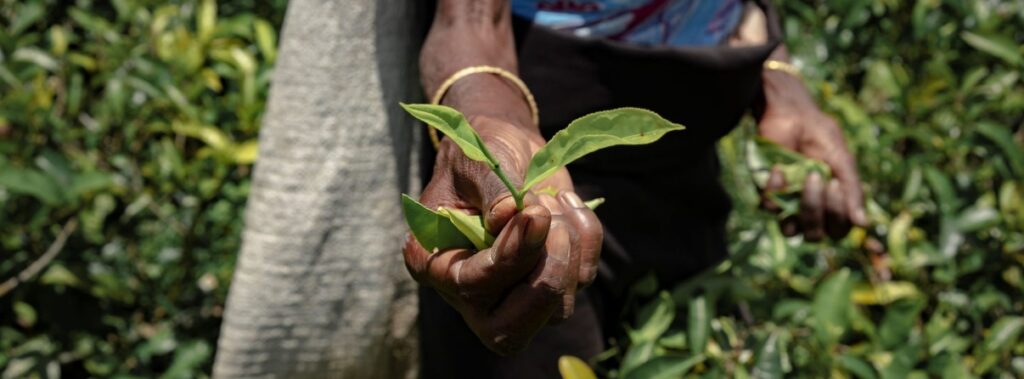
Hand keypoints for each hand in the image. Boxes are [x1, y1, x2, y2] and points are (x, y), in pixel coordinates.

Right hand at [402, 115, 602, 354]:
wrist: (505, 144)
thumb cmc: (479, 152)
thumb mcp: (476, 161)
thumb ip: (492, 189)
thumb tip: (507, 216)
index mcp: (433, 264)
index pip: (471, 287)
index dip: (510, 257)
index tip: (535, 213)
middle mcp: (469, 292)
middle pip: (509, 333)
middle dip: (544, 281)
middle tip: (551, 222)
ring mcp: (513, 293)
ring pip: (555, 311)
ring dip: (567, 249)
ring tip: (549, 199)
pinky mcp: (551, 279)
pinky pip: (582, 279)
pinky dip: (586, 238)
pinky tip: (567, 201)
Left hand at [758, 70, 866, 240]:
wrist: (790, 115)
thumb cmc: (820, 137)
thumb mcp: (842, 161)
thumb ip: (853, 190)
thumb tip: (863, 224)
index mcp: (833, 204)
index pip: (839, 229)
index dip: (838, 215)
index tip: (836, 183)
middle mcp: (810, 210)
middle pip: (816, 235)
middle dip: (817, 210)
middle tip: (818, 178)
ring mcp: (786, 204)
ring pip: (791, 231)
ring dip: (799, 207)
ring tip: (805, 176)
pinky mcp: (767, 194)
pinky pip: (769, 207)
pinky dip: (775, 188)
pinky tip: (779, 168)